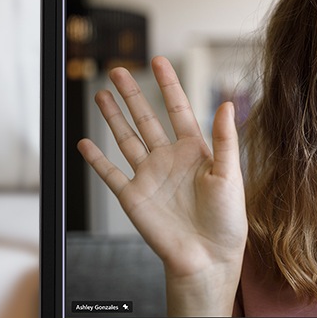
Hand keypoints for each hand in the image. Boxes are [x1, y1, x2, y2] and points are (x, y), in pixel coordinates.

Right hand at [77, 56, 246, 316]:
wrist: (208, 256)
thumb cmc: (226, 219)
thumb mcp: (230, 174)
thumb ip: (225, 138)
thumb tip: (225, 103)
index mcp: (195, 150)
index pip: (177, 109)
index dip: (167, 85)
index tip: (158, 61)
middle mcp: (169, 159)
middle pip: (146, 118)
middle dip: (132, 94)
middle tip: (119, 70)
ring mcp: (149, 176)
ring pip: (125, 139)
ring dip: (113, 117)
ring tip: (101, 94)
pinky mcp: (133, 197)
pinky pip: (110, 173)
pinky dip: (96, 159)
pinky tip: (86, 143)